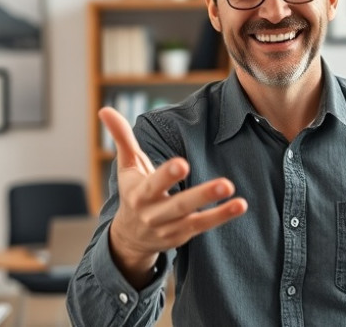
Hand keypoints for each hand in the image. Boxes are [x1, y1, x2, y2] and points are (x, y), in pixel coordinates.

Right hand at [99, 107, 247, 287]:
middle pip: (179, 205)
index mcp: (139, 194)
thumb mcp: (127, 166)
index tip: (182, 163)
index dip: (167, 175)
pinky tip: (240, 205)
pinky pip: (204, 226)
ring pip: (194, 219)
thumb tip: (105, 110)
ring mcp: (170, 227)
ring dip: (218, 210)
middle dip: (201, 196)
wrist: (130, 236)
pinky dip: (222, 216)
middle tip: (225, 184)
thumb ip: (121, 138)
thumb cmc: (132, 192)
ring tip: (236, 195)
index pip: (154, 184)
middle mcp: (154, 213)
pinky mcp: (183, 235)